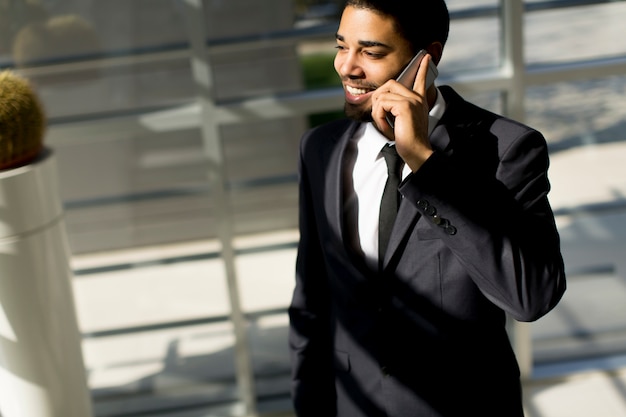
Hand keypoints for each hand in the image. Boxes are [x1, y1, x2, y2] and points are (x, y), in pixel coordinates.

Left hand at [371, 54, 434, 171]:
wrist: (416, 151)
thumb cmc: (407, 140)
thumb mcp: (400, 121)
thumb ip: (394, 108)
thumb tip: (380, 100)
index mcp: (419, 100)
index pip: (421, 79)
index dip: (422, 68)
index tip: (425, 56)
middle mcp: (417, 97)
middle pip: (389, 84)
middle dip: (377, 98)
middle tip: (378, 115)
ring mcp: (412, 100)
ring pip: (382, 96)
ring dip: (377, 113)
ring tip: (385, 126)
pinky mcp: (405, 106)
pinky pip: (381, 106)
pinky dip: (378, 119)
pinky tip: (386, 129)